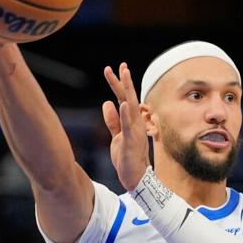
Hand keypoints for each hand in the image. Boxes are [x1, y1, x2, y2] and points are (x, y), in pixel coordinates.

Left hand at [101, 62, 150, 190]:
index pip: (125, 99)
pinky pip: (129, 125)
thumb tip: (107, 103)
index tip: (115, 69)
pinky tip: (122, 103)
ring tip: (124, 75)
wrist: (135, 178)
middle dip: (124, 81)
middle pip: (128, 98)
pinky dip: (126, 114)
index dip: (120, 84)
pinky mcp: (132, 141)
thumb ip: (113, 121)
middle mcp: (135, 123)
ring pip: (130, 106)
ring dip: (126, 90)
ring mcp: (135, 131)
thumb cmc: (127, 158)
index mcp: (131, 121)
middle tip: (121, 65)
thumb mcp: (117, 136)